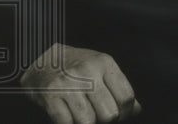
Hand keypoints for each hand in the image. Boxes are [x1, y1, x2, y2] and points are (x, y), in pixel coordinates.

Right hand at [20, 43, 140, 123]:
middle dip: (106, 120)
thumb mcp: (101, 68)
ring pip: (89, 121)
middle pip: (109, 113)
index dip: (126, 112)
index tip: (121, 115)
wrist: (41, 60)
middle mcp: (88, 72)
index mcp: (104, 63)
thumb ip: (119, 88)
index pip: (126, 97)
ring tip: (85, 115)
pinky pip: (67, 123)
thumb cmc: (76, 66)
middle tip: (100, 116)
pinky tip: (70, 117)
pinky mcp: (50, 95)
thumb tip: (136, 110)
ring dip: (88, 123)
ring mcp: (68, 84)